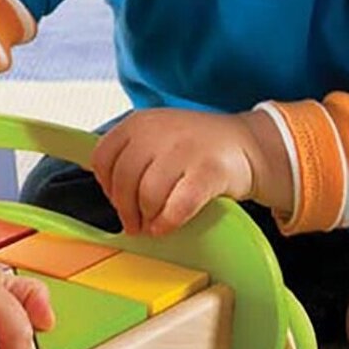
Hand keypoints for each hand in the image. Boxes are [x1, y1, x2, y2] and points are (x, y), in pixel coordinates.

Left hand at [90, 108, 262, 236]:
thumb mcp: (156, 137)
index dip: (106, 186)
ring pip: (148, 195)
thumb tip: (111, 195)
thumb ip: (130, 157)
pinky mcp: (209, 171)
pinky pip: (178, 206)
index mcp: (140, 122)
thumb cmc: (196, 147)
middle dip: (125, 209)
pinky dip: (167, 222)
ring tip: (152, 224)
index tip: (116, 199)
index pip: (103, 158)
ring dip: (147, 217)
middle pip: (124, 179)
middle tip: (133, 224)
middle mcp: (160, 131)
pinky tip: (166, 226)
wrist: (245, 144)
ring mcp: (186, 149)